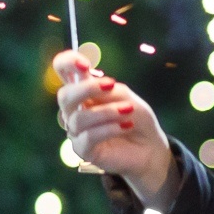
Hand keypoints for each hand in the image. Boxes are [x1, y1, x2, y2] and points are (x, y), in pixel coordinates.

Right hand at [53, 51, 175, 205]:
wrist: (150, 146)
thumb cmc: (137, 117)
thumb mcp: (127, 97)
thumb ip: (108, 89)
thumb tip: (91, 82)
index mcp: (83, 91)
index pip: (63, 70)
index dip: (67, 63)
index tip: (84, 64)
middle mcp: (74, 110)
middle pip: (64, 96)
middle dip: (87, 88)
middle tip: (111, 85)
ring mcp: (76, 131)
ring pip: (79, 118)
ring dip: (107, 112)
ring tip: (128, 111)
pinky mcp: (83, 150)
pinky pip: (88, 137)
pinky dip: (110, 129)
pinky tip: (127, 126)